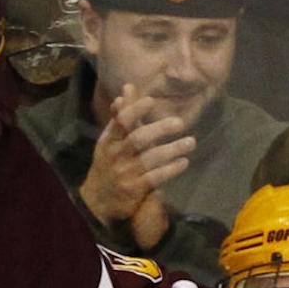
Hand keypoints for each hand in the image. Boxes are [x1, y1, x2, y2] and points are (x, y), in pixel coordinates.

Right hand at [80, 84, 195, 229]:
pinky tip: (183, 162)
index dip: (134, 110)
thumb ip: (122, 114)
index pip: (120, 123)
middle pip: (137, 139)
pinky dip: (170, 170)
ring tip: (191, 142)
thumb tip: (128, 87)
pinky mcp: (134, 190)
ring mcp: (125, 173)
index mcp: (109, 140)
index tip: (150, 100)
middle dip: (159, 130)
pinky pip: (155, 178)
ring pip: (150, 159)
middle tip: (180, 123)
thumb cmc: (109, 162)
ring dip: (172, 150)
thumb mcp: (111, 139)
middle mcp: (116, 156)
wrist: (98, 200)